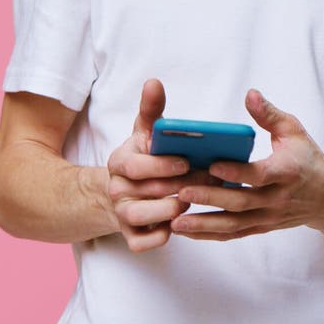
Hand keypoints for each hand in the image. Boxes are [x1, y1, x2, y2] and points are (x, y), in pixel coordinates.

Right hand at [107, 78, 213, 251]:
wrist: (121, 191)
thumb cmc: (142, 157)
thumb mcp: (145, 131)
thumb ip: (151, 109)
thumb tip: (154, 82)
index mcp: (119, 161)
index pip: (135, 166)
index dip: (162, 165)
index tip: (187, 162)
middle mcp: (116, 188)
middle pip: (147, 191)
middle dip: (179, 186)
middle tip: (207, 181)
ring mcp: (121, 214)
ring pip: (144, 217)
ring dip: (171, 211)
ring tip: (191, 201)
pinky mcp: (130, 236)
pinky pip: (144, 242)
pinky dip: (160, 236)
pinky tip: (180, 225)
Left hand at [170, 89, 323, 240]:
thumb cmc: (307, 158)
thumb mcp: (293, 131)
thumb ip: (269, 114)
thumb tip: (250, 94)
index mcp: (286, 172)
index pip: (259, 175)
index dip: (237, 172)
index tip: (213, 165)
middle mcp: (277, 199)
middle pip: (241, 202)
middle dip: (211, 198)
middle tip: (182, 192)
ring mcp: (268, 217)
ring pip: (234, 224)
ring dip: (205, 224)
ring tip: (176, 222)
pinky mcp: (261, 227)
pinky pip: (234, 234)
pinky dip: (210, 235)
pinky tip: (187, 231)